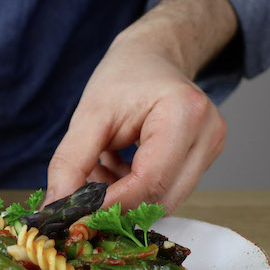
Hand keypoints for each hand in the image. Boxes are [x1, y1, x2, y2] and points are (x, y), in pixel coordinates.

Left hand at [45, 0, 235, 212]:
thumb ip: (70, 163)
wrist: (152, 56)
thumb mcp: (88, 115)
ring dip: (125, 198)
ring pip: (164, 201)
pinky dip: (134, 189)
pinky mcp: (205, 159)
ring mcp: (211, 148)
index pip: (149, 181)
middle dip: (117, 204)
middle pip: (161, 198)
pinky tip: (116, 166)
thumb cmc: (123, 76)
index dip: (111, 204)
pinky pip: (167, 191)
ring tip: (99, 168)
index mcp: (184, 114)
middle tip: (80, 195)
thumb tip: (57, 207)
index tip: (76, 212)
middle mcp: (208, 134)